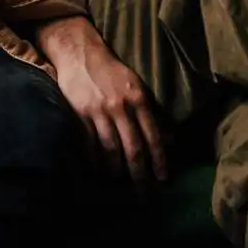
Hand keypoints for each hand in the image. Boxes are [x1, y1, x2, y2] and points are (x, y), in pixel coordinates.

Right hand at [34, 15, 167, 187]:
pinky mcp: (80, 115)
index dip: (158, 160)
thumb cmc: (112, 72)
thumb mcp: (137, 87)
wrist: (80, 53)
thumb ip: (151, 113)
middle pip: (133, 149)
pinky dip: (95, 160)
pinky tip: (98, 169)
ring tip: (119, 182)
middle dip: (140, 174)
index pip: (152, 137)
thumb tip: (168, 139)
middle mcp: (121, 107)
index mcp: (139, 99)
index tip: (162, 179)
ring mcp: (99, 112)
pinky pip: (89, 145)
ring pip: (111, 150)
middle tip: (143, 193)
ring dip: (116, 171)